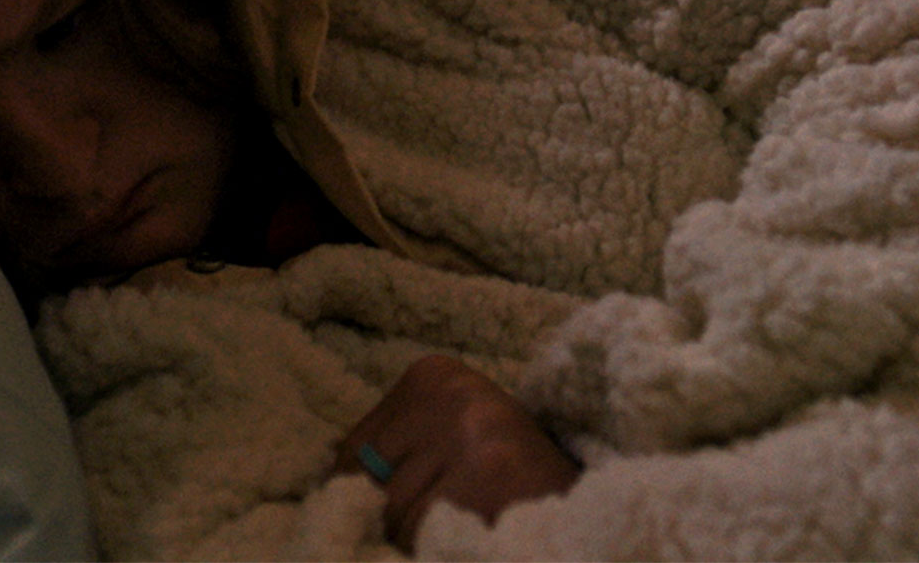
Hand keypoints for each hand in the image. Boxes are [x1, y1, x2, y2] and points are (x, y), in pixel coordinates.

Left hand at [336, 354, 578, 550]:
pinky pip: (428, 535)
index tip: (402, 505)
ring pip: (397, 517)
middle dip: (393, 521)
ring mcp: (470, 433)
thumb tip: (331, 483)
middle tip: (443, 518)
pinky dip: (441, 548)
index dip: (365, 495)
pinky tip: (474, 534)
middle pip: (371, 485)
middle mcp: (451, 393)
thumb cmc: (511, 476)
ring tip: (462, 523)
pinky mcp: (487, 477)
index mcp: (435, 373)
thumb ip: (396, 449)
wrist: (587, 507)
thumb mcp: (452, 438)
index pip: (351, 451)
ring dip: (419, 539)